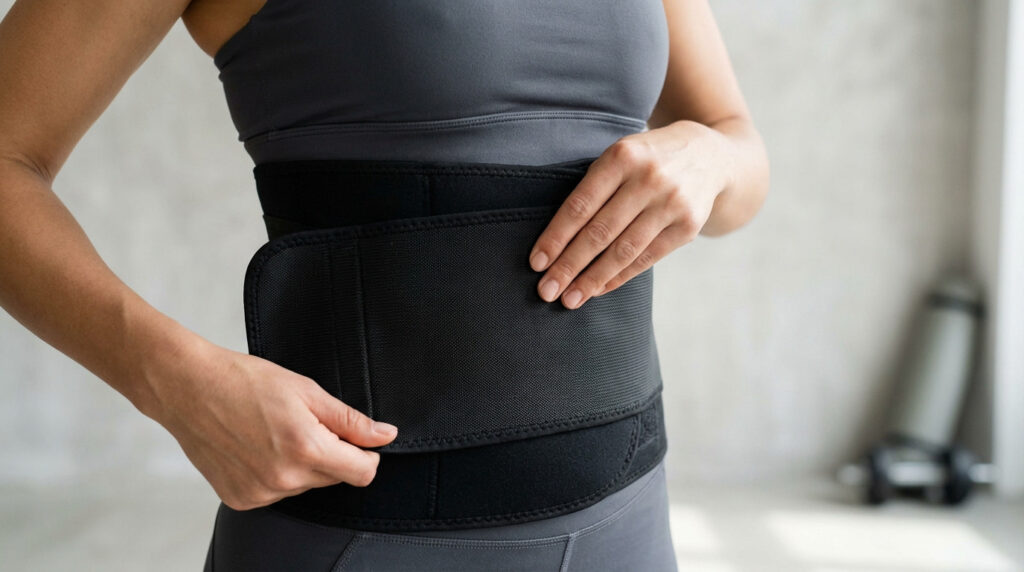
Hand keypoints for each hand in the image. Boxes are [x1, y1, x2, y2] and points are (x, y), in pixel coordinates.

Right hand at [145, 340, 397, 510]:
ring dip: (301, 464)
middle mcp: (283, 479)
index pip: (363, 473)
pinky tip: (256, 447)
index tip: (356, 439)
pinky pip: (276, 492)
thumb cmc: (245, 381)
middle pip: (334, 478)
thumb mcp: (307, 391)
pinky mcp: (240, 499)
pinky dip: (275, 473)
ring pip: (304, 485)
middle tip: (302, 422)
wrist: (187, 388)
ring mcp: (259, 493)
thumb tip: (386, 436)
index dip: (366, 454)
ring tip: (273, 431)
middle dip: (330, 454)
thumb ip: (351, 421)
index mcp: (306, 449)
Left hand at [528, 121, 732, 308]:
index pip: (580, 205)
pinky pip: (647, 258)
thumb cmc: (648, 159)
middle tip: (546, 290)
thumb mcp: (622, 155)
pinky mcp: (688, 226)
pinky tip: (598, 289)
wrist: (711, 156)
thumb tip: (555, 240)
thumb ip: (595, 187)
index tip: (536, 263)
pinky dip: (619, 277)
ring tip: (570, 298)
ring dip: (592, 279)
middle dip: (569, 265)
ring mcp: (672, 203)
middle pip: (600, 232)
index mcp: (622, 157)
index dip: (556, 237)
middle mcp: (648, 179)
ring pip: (624, 251)